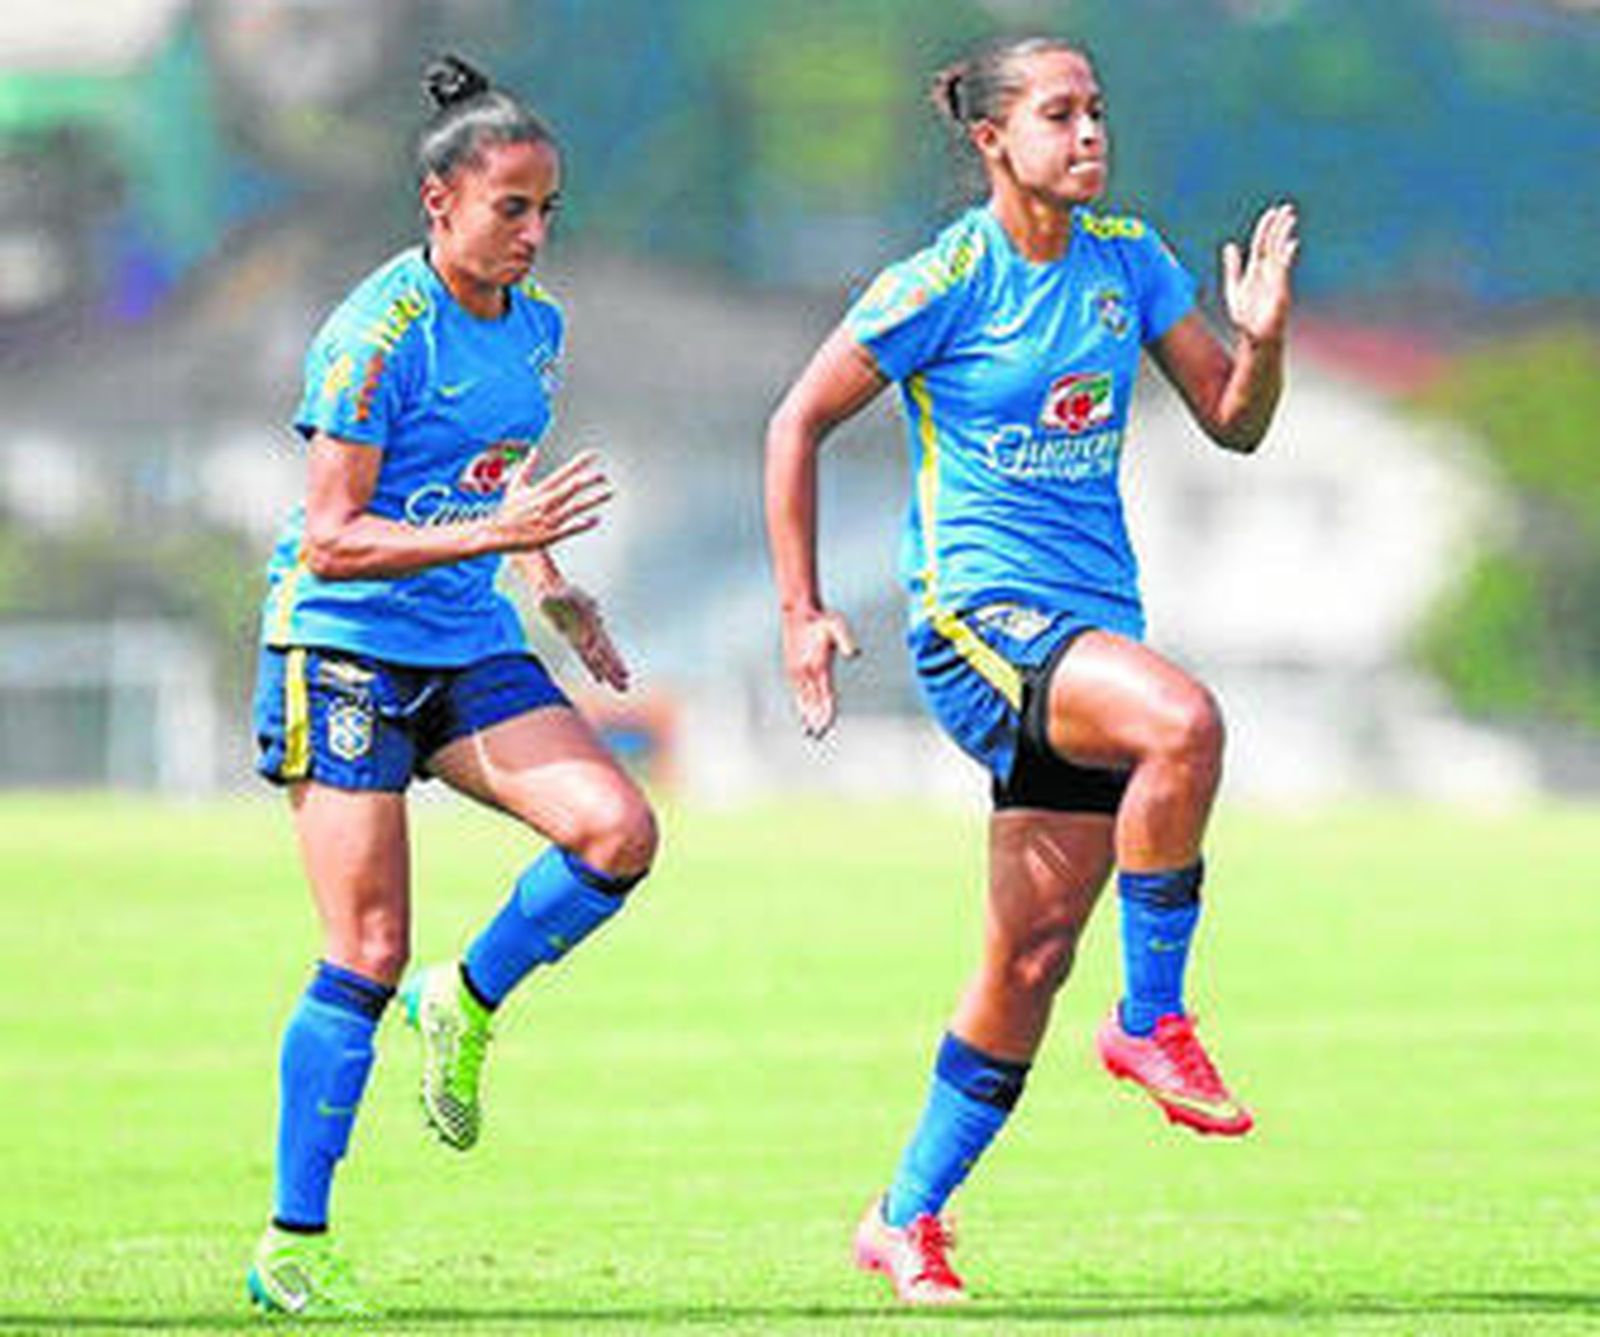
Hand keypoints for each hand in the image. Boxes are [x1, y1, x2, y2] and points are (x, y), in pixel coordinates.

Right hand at [487, 448, 611, 552]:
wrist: (496, 535)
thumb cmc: (507, 512)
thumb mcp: (515, 486)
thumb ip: (527, 467)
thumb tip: (534, 450)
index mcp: (539, 490)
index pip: (563, 472)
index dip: (579, 463)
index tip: (593, 456)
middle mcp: (546, 502)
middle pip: (572, 487)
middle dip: (590, 480)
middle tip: (604, 475)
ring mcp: (549, 519)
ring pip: (576, 506)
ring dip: (594, 499)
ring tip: (608, 492)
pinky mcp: (551, 534)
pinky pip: (571, 528)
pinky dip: (584, 523)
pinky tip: (596, 518)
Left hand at [540, 581, 630, 690]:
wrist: (550, 586)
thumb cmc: (552, 588)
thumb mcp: (552, 591)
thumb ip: (554, 597)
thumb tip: (548, 597)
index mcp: (588, 621)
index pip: (600, 644)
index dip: (608, 658)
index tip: (619, 671)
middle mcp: (590, 628)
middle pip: (604, 653)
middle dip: (614, 670)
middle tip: (625, 686)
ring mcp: (584, 633)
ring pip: (598, 657)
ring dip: (609, 672)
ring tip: (622, 685)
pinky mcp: (575, 638)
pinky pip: (586, 656)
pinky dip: (594, 668)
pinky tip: (600, 679)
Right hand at [781, 608, 858, 737]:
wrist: (798, 611)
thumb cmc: (821, 619)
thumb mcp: (836, 625)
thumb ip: (845, 640)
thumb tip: (855, 653)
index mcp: (818, 666)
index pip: (824, 695)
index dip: (826, 711)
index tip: (825, 726)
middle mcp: (807, 672)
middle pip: (813, 702)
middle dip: (816, 720)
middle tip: (817, 737)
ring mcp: (798, 671)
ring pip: (804, 699)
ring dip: (807, 715)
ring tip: (810, 732)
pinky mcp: (793, 669)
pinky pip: (798, 692)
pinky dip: (801, 704)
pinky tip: (803, 712)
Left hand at [1222, 201, 1299, 348]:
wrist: (1255, 339)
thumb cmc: (1246, 318)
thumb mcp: (1234, 288)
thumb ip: (1232, 267)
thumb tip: (1229, 245)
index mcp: (1255, 271)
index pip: (1262, 244)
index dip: (1266, 228)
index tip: (1272, 212)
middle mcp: (1267, 273)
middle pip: (1273, 244)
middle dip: (1279, 226)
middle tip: (1287, 208)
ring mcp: (1275, 281)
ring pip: (1280, 253)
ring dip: (1284, 236)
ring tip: (1290, 218)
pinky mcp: (1280, 291)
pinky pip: (1283, 272)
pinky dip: (1287, 258)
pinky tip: (1290, 245)